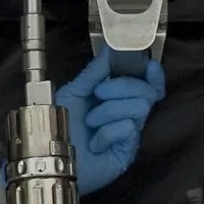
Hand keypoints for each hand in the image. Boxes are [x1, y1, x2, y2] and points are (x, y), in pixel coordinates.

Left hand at [56, 45, 164, 195]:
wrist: (50, 154)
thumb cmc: (59, 126)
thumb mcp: (74, 91)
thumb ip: (95, 71)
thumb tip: (110, 49)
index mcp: (116, 97)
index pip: (147, 83)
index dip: (153, 73)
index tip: (148, 66)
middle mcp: (126, 113)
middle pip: (146, 91)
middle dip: (121, 87)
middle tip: (98, 93)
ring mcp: (129, 133)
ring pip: (140, 107)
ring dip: (109, 111)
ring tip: (91, 122)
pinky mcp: (127, 151)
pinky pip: (128, 128)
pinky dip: (106, 132)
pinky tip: (95, 142)